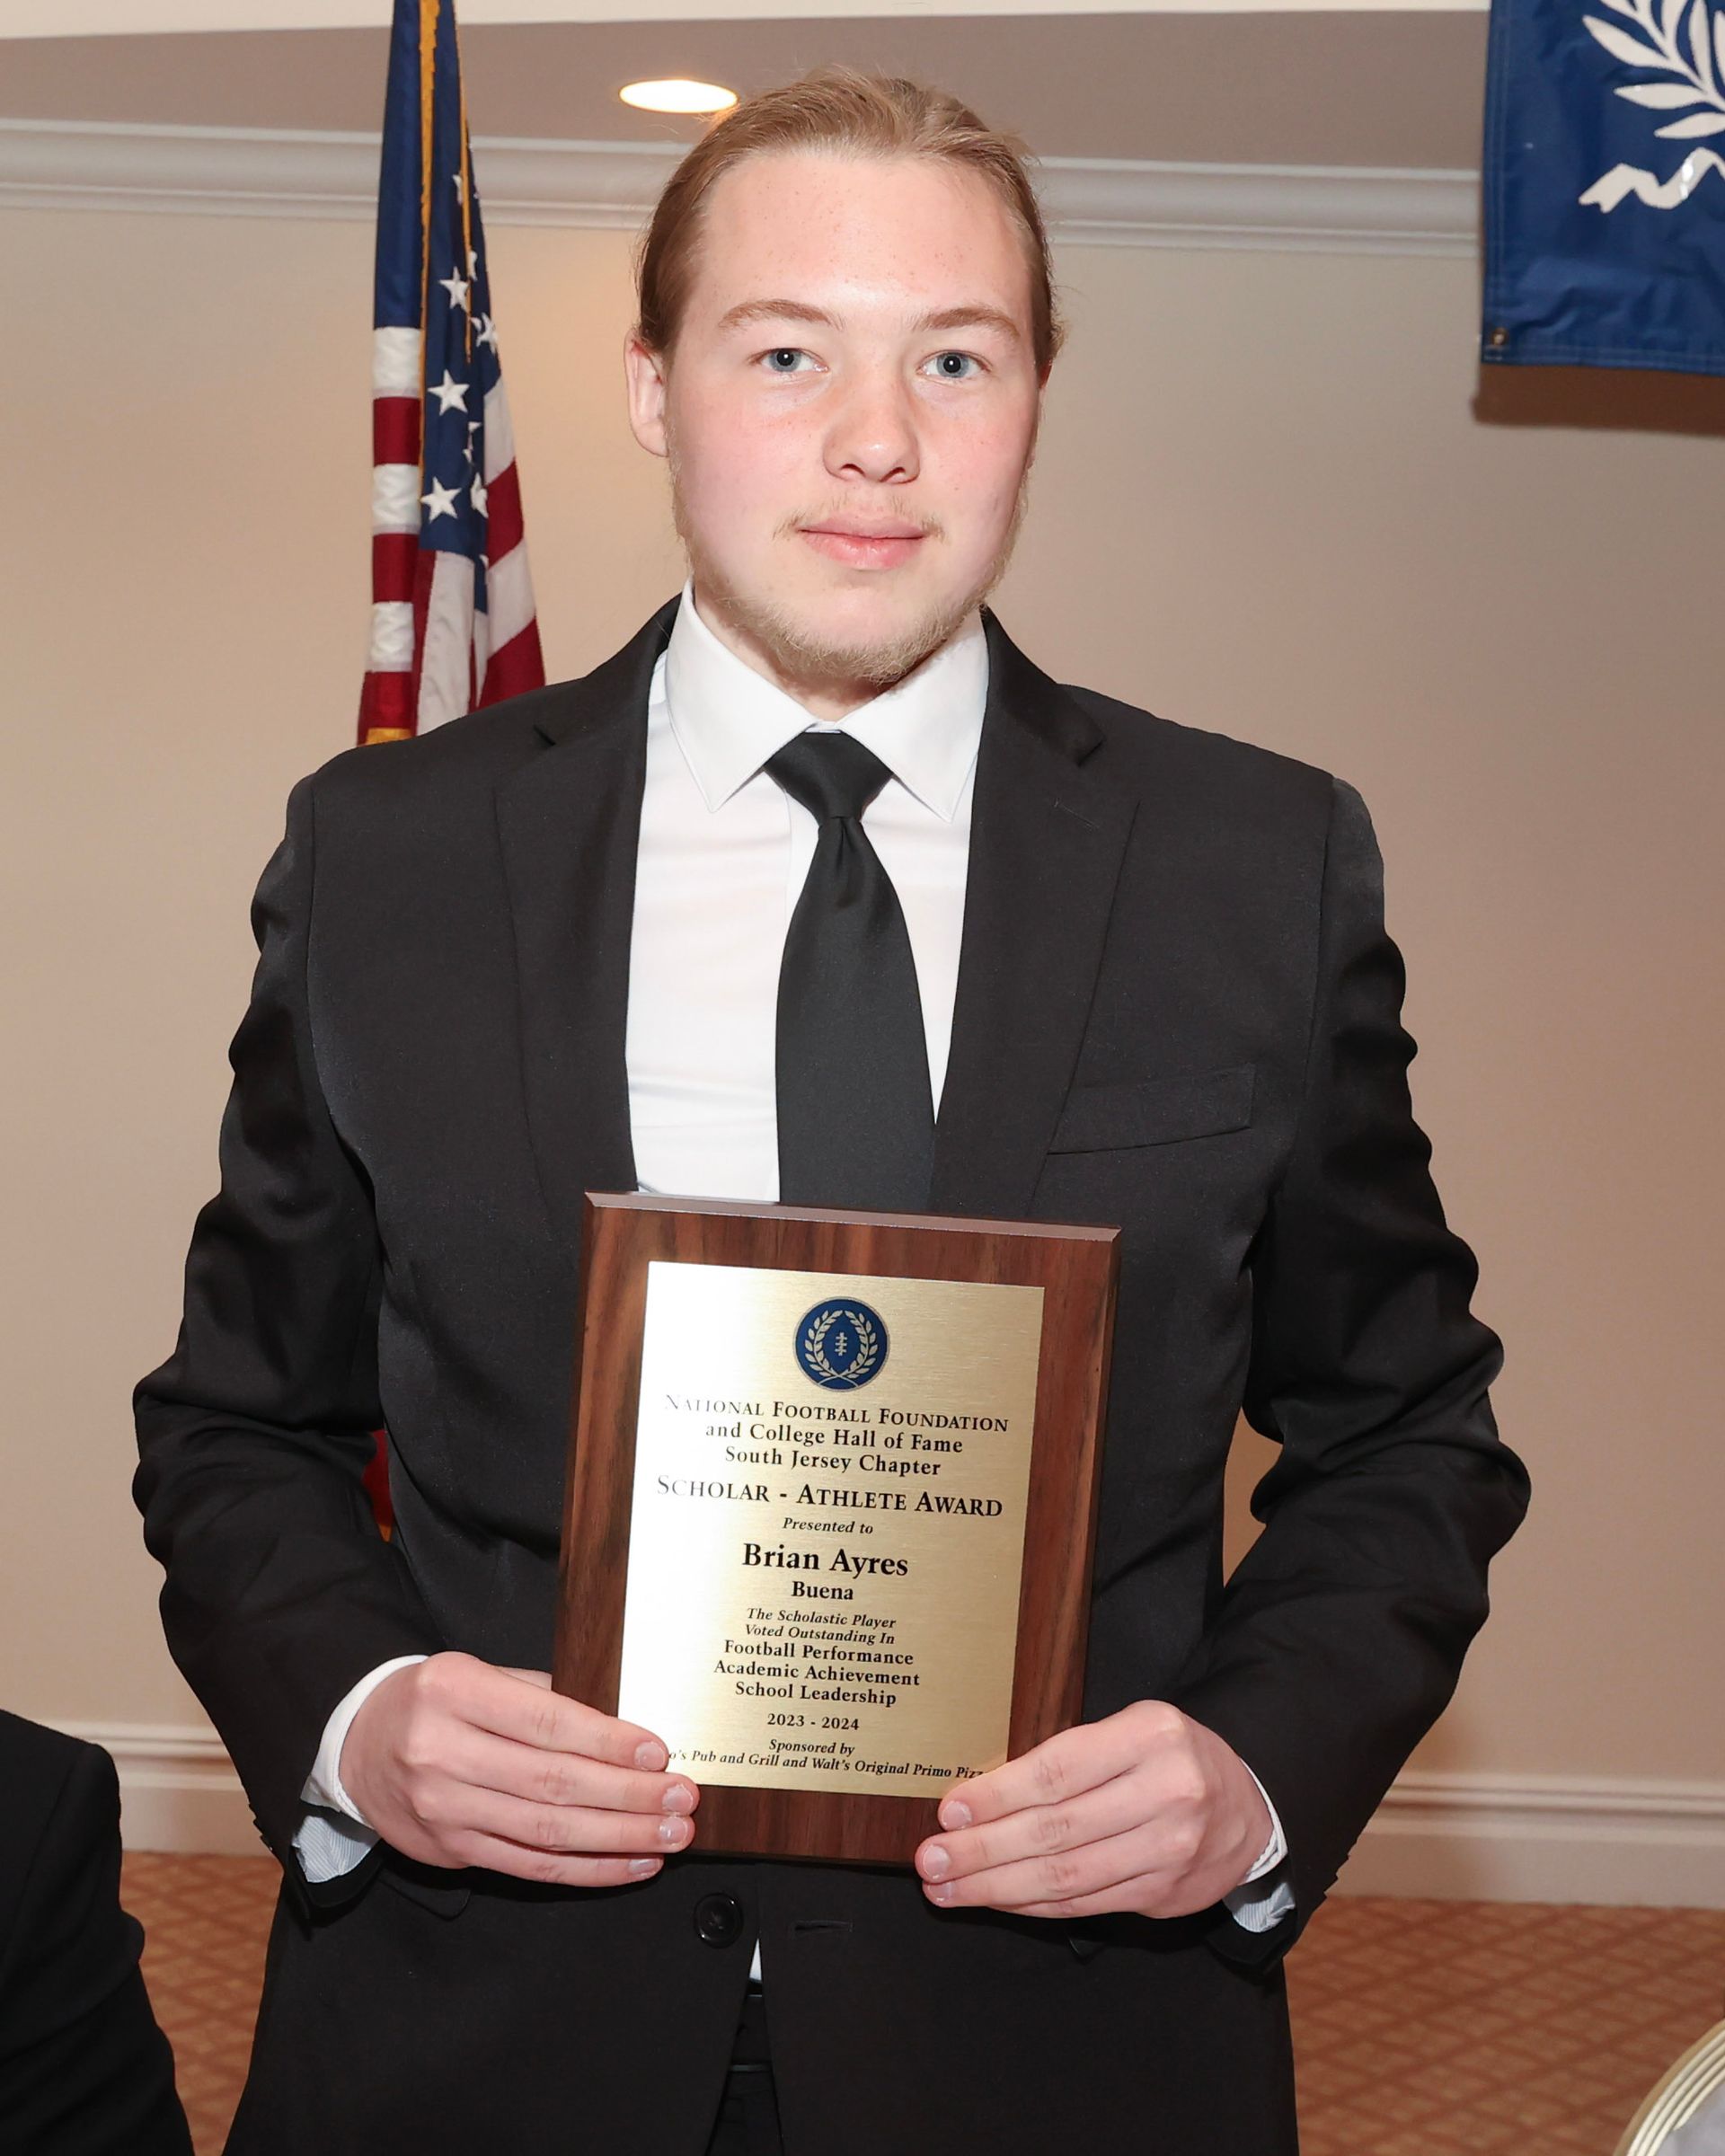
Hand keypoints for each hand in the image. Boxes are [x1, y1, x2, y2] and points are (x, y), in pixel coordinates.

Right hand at [340, 1652, 698, 1886]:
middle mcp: (442, 1754)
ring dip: (618, 1839)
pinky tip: (628, 1864)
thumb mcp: (477, 1673)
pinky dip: (586, 1870)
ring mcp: (443, 1810)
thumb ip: (541, 1695)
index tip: (658, 1754)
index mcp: (453, 1693)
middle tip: (680, 1799)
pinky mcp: (450, 1852)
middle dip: (627, 1796)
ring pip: (545, 1833)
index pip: (545, 1722)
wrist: (356, 1744)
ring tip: (668, 1836)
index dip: (607, 1742)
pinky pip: (528, 1866)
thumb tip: (622, 1724)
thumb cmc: (433, 1700)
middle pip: (552, 1784)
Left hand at [913, 1700, 1272, 1920]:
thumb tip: (982, 1793)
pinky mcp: (1166, 1894)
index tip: (949, 1811)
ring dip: (998, 1887)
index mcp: (1150, 1735)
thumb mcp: (1130, 1729)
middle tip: (932, 1860)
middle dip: (984, 1850)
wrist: (1249, 1807)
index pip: (1059, 1771)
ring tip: (948, 1888)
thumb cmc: (1168, 1757)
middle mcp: (1166, 1793)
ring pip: (1067, 1876)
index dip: (998, 1795)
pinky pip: (1086, 1902)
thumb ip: (1071, 1756)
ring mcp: (1170, 1850)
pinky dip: (1034, 1905)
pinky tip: (997, 1900)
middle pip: (1056, 1830)